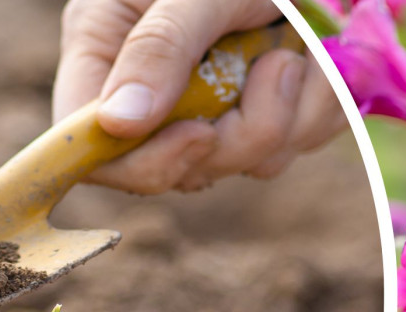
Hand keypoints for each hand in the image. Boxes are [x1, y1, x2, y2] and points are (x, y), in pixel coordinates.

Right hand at [54, 0, 346, 194]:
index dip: (141, 162)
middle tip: (279, 64)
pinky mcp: (263, 115)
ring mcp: (212, 109)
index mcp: (107, 50)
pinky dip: (314, 106)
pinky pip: (291, 145)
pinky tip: (313, 58)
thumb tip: (118, 123)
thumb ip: (159, 48)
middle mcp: (154, 91)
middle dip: (239, 135)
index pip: (91, 145)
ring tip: (295, 49)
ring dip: (290, 114)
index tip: (201, 133)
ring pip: (245, 164)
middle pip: (178, 169)